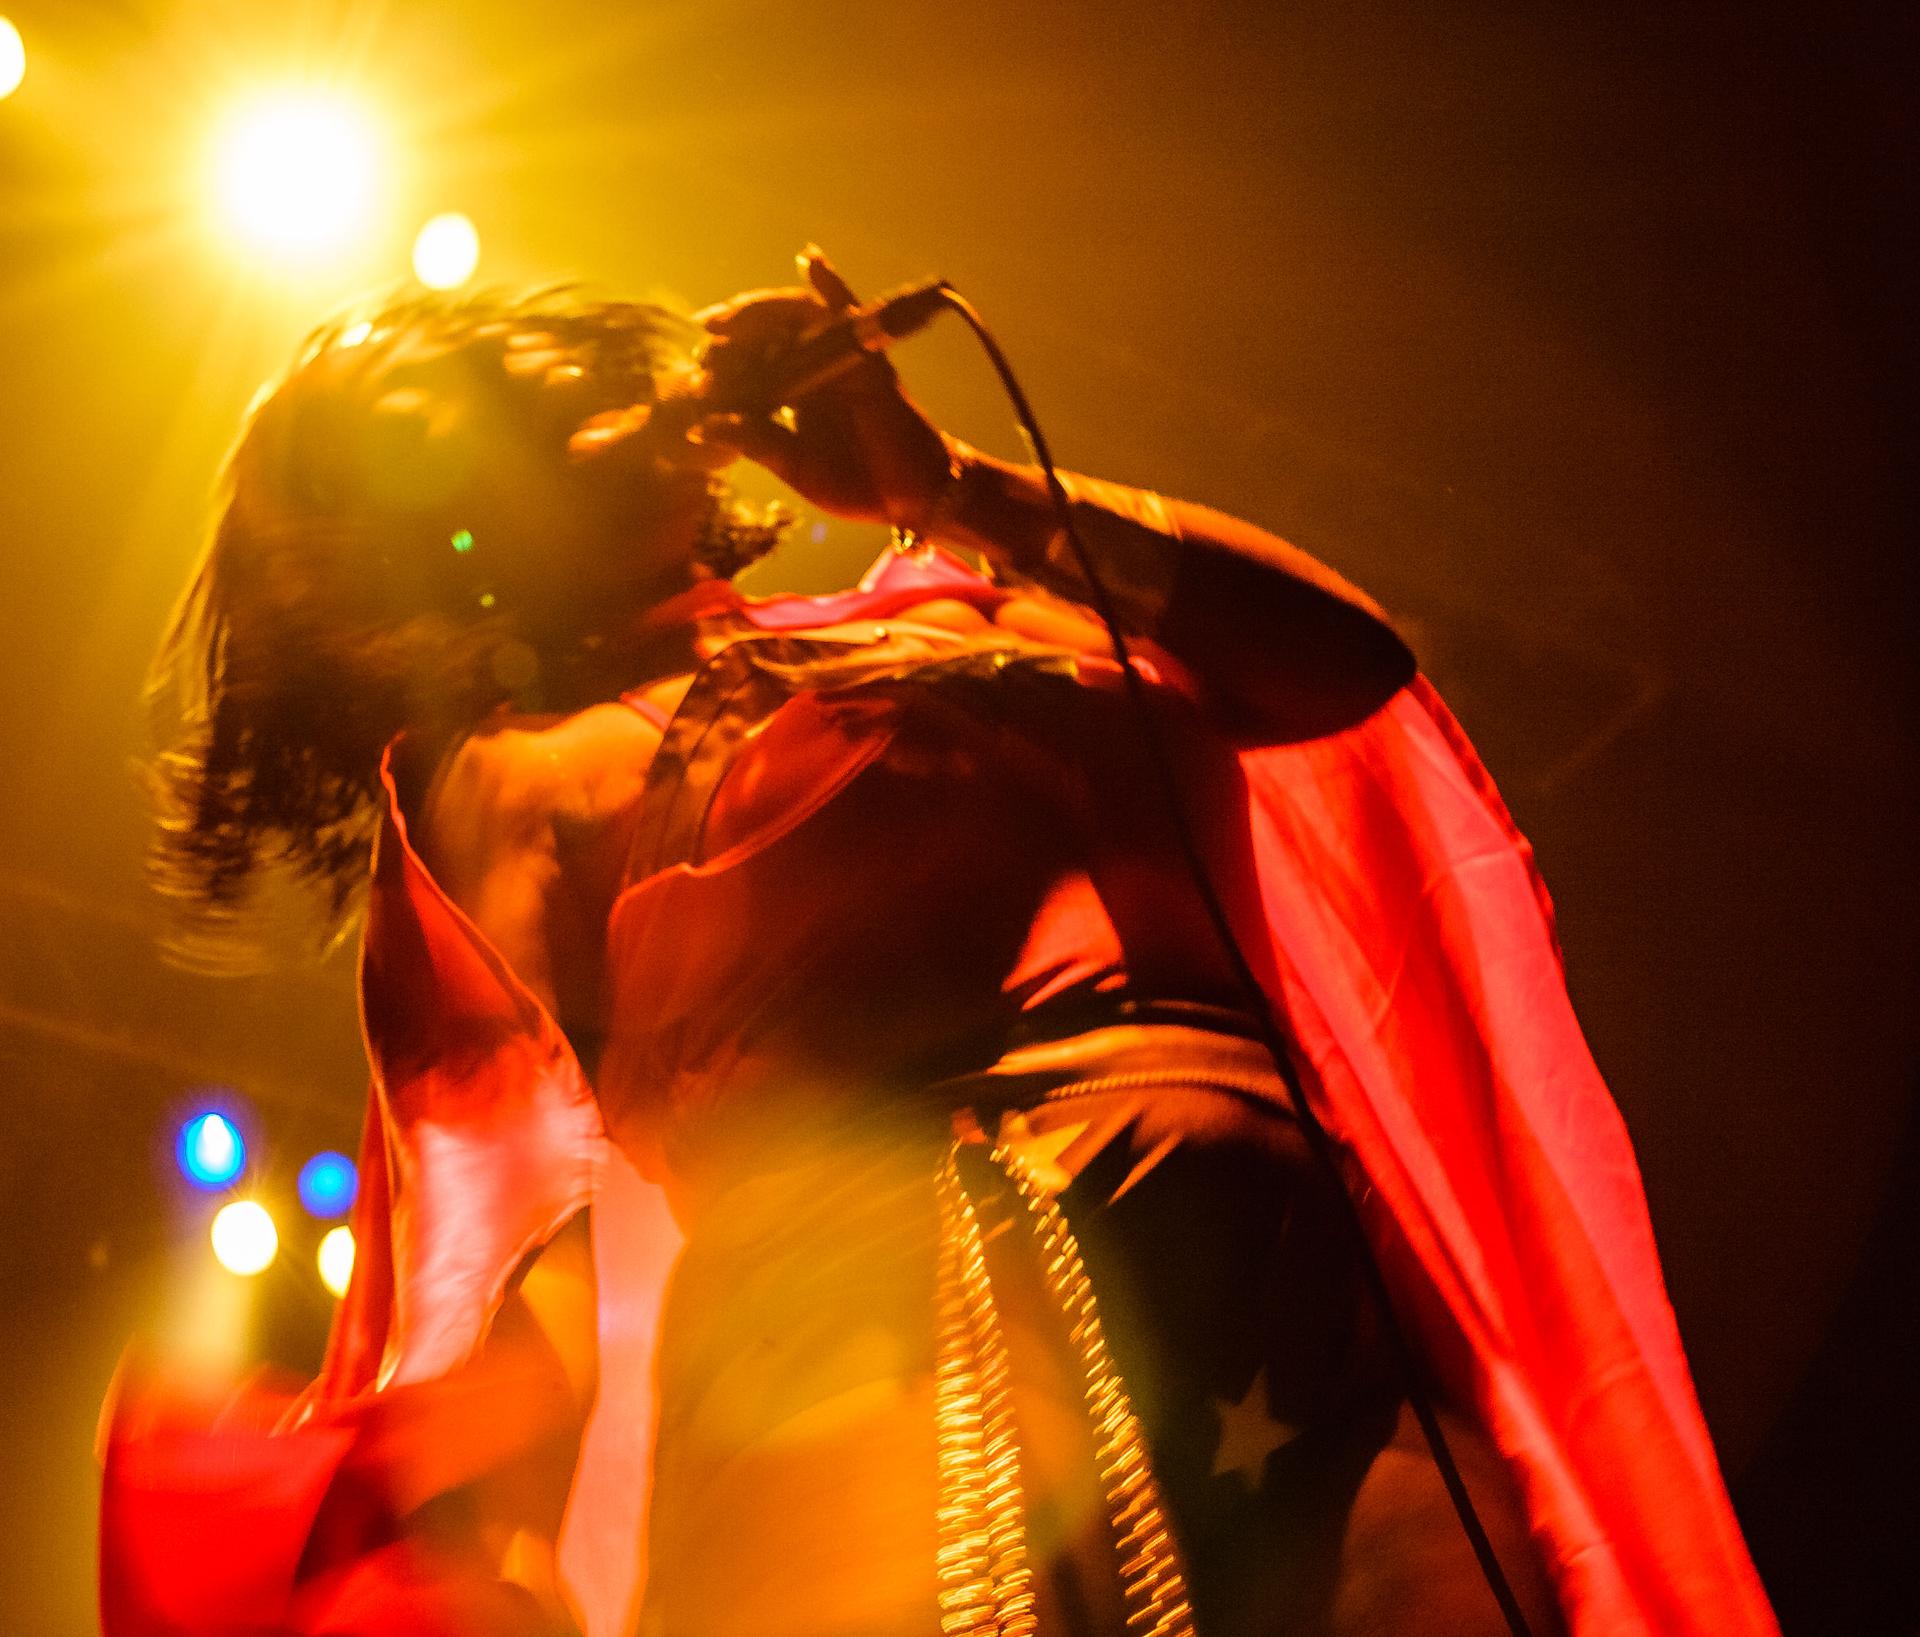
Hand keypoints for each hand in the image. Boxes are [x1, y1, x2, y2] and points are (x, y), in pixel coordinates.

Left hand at [686, 248, 957, 529]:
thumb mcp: (794, 466)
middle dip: (735, 325)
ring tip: (731, 316)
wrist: (910, 497)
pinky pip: (849, 313)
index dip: (722, 356)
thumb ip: (754, 442)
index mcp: (792, 391)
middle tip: (706, 330)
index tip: (696, 363)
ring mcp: (840, 358)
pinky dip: (831, 283)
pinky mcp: (868, 359)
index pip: (750, 360)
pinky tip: (810, 260)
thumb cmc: (857, 483)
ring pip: (796, 317)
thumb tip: (700, 425)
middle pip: (768, 331)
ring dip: (762, 308)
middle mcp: (813, 367)